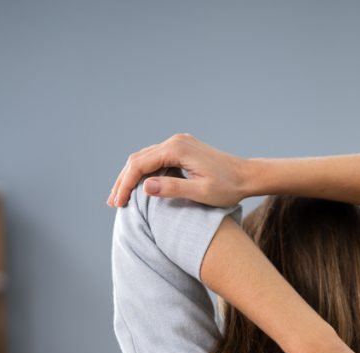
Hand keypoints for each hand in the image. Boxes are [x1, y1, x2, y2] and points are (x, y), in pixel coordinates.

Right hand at [107, 133, 247, 207]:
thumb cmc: (228, 187)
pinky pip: (156, 158)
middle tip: (112, 203)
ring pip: (145, 157)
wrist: (247, 176)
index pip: (140, 165)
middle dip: (123, 181)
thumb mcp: (201, 192)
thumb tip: (145, 185)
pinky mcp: (183, 149)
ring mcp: (179, 143)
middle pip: (138, 159)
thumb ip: (172, 188)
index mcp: (177, 149)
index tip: (118, 204)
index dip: (125, 185)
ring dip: (131, 176)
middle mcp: (175, 141)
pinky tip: (139, 186)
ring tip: (120, 197)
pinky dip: (144, 172)